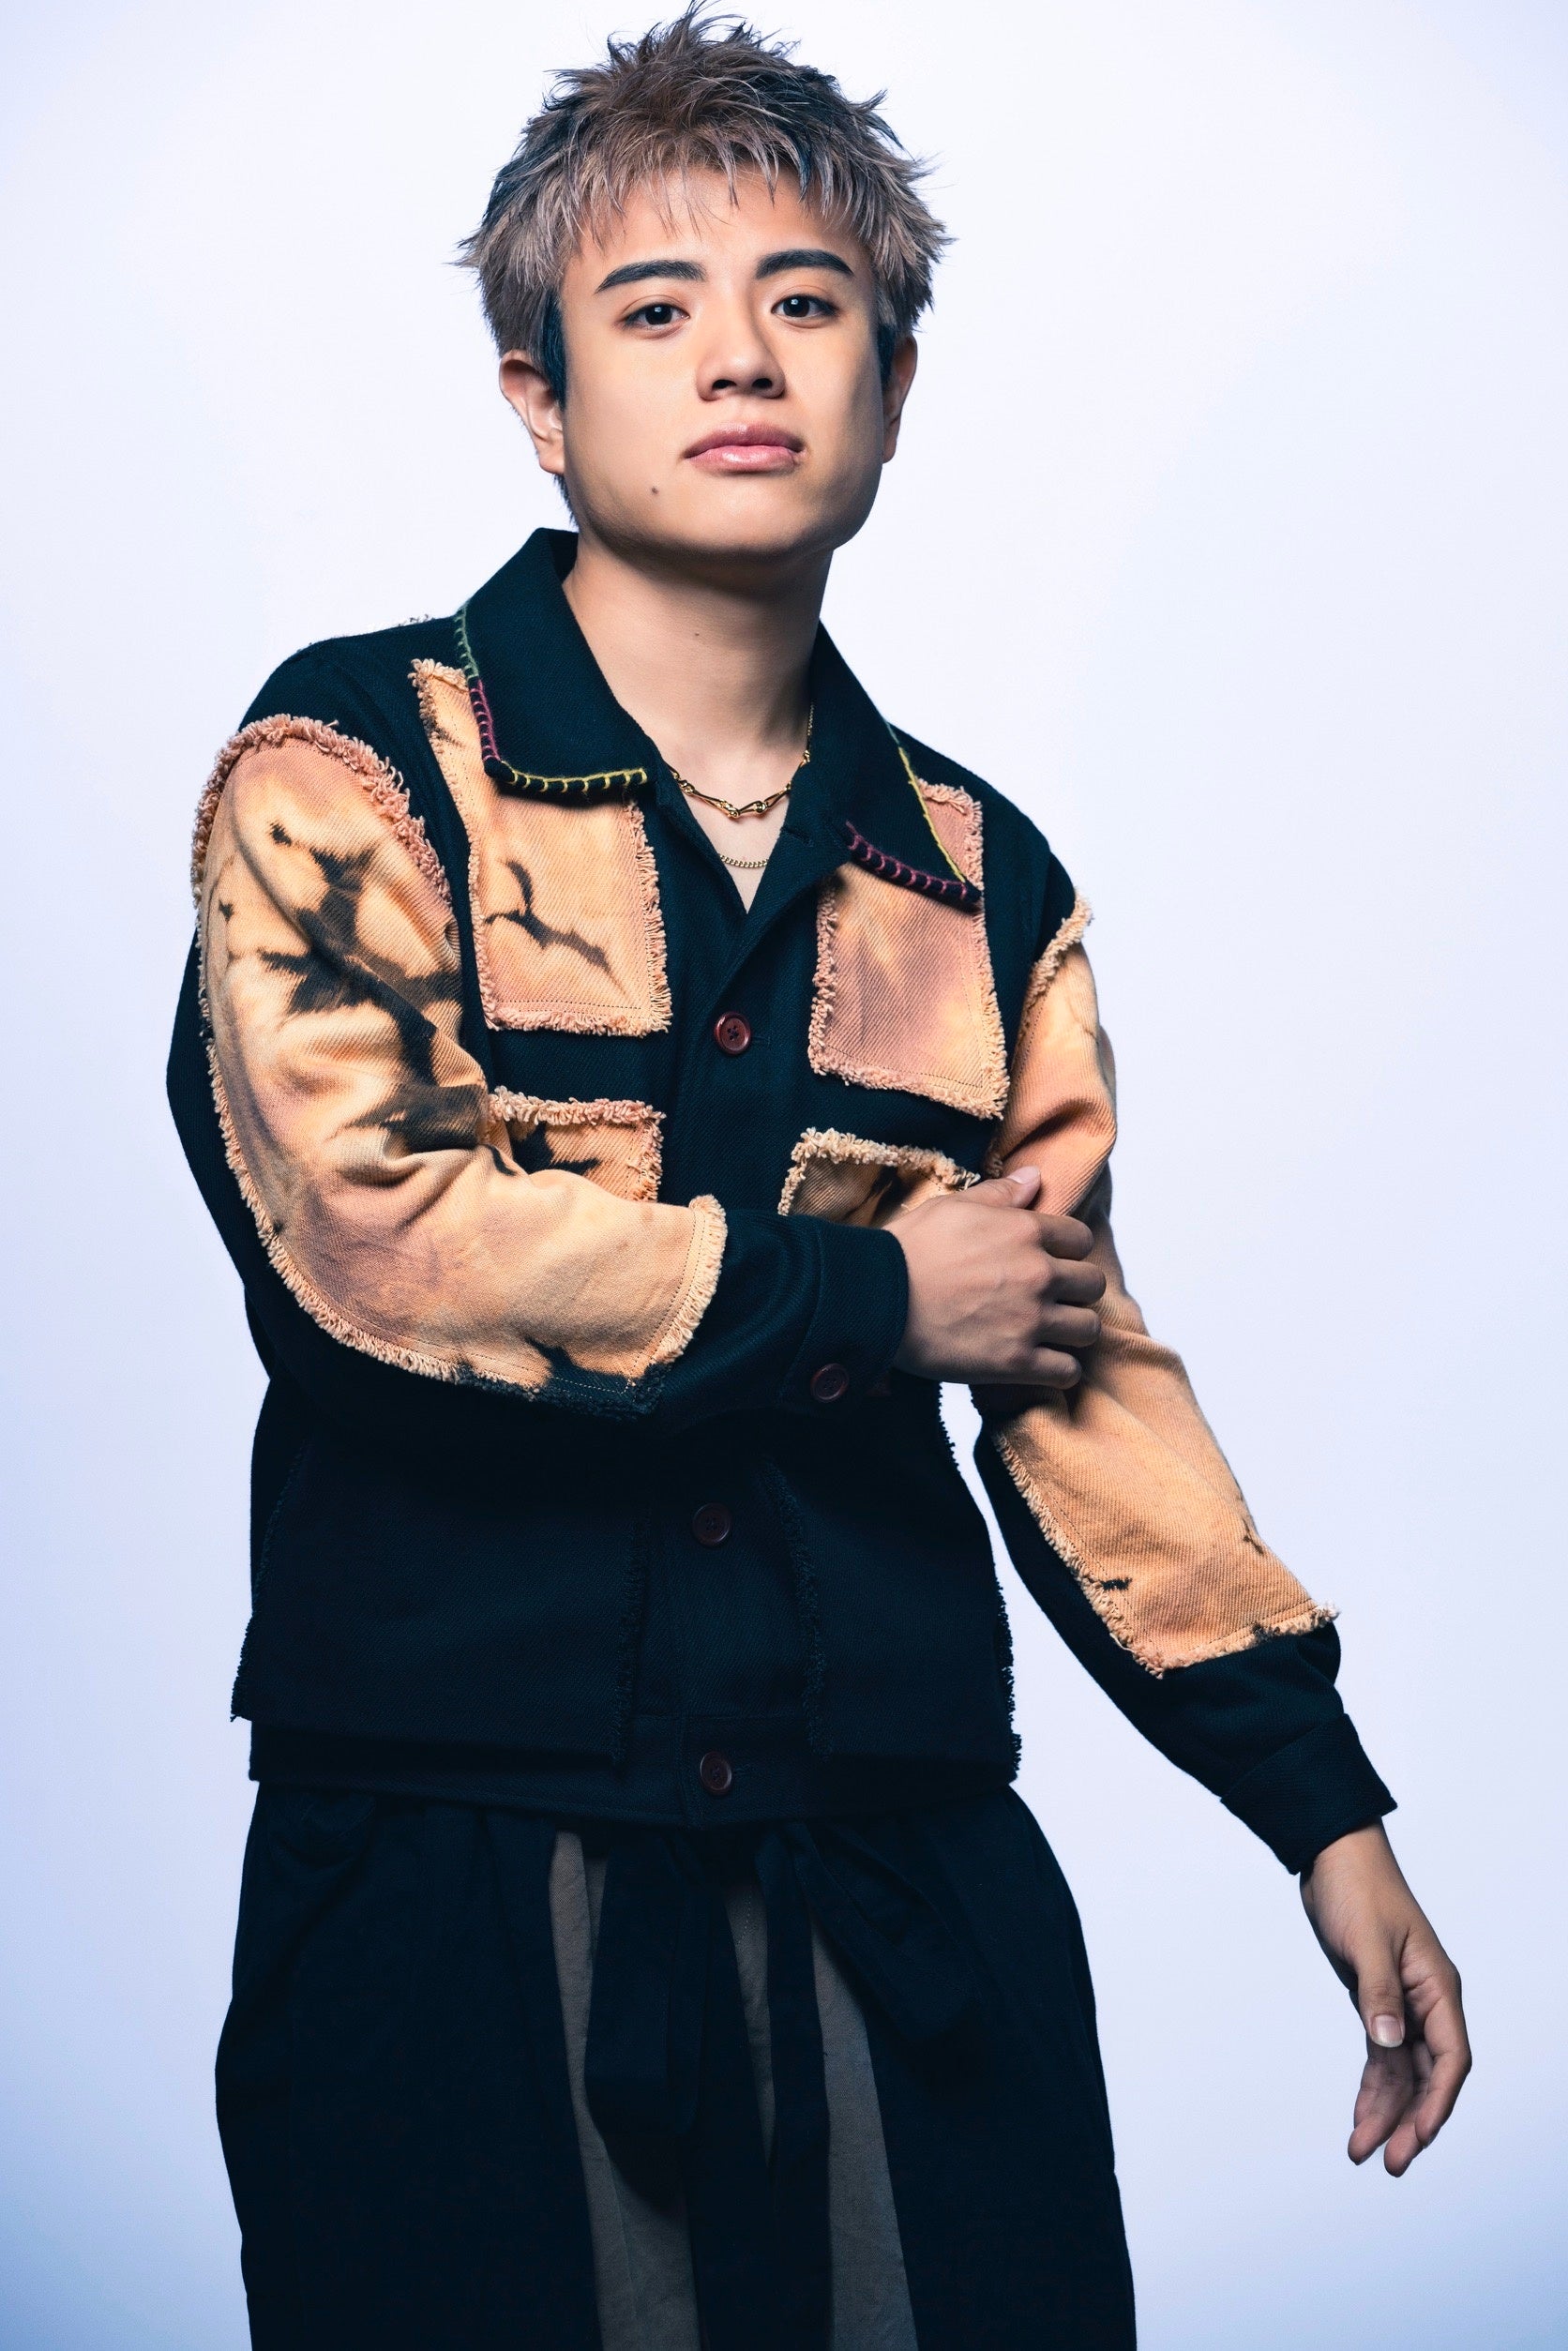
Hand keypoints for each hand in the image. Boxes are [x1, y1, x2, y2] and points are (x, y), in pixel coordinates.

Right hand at [888, 1164, 1104, 1386]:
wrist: (877, 1301)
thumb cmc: (909, 1250)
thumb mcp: (954, 1207)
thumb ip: (1002, 1194)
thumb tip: (1035, 1177)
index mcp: (1026, 1231)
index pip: (1081, 1239)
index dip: (1068, 1250)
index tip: (1052, 1260)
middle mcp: (1038, 1275)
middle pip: (1092, 1284)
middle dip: (1076, 1290)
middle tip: (1053, 1297)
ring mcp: (1031, 1321)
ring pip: (1088, 1328)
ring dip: (1072, 1330)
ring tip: (1051, 1333)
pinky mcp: (1017, 1363)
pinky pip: (1067, 1372)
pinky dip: (1060, 1371)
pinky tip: (1042, 1364)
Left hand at [1300, 1822, 1470, 2174]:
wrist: (1332, 1855)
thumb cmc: (1356, 1889)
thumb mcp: (1366, 1942)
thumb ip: (1378, 1995)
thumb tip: (1389, 2043)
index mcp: (1438, 1988)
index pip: (1450, 2059)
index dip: (1437, 2102)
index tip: (1417, 2137)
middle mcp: (1427, 2002)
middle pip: (1427, 2076)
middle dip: (1410, 2121)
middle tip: (1390, 2165)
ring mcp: (1402, 2004)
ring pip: (1402, 2073)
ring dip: (1386, 2111)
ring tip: (1362, 2152)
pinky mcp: (1376, 2002)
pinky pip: (1381, 2056)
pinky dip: (1371, 2087)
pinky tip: (1360, 2117)